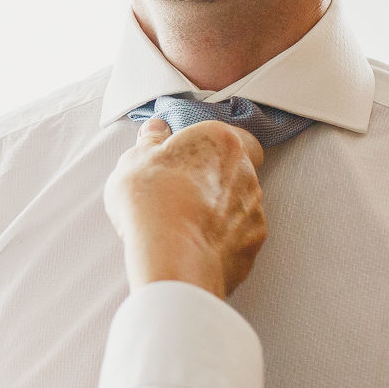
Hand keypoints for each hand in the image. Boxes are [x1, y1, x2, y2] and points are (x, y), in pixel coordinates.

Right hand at [103, 116, 267, 298]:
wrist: (172, 255)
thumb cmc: (153, 202)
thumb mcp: (135, 161)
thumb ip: (150, 142)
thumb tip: (155, 132)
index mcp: (220, 141)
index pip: (227, 135)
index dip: (208, 147)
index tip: (185, 158)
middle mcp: (245, 171)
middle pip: (235, 169)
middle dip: (214, 178)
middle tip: (181, 190)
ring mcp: (253, 209)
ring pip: (240, 203)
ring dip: (219, 209)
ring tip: (186, 222)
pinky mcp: (253, 243)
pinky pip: (240, 235)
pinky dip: (223, 238)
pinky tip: (197, 243)